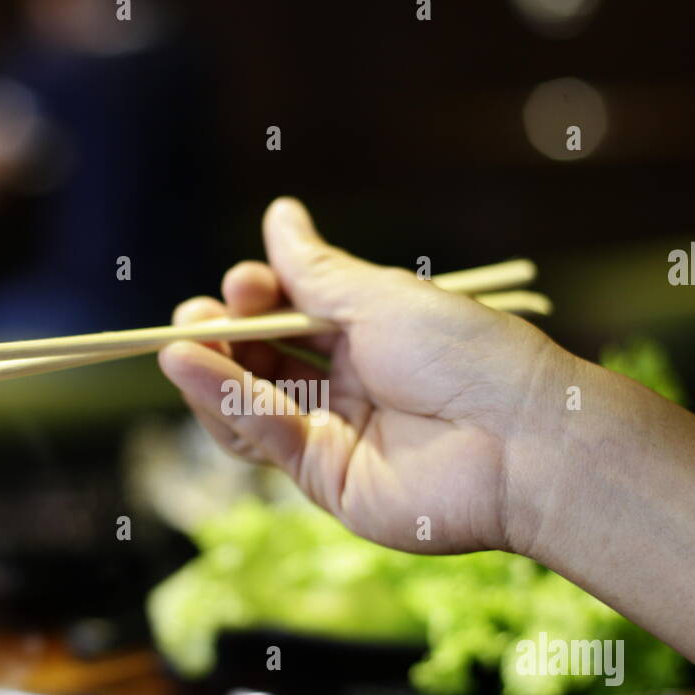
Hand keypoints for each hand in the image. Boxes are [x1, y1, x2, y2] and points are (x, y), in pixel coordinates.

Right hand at [158, 197, 570, 553]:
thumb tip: (279, 213)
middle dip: (224, 337)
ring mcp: (337, 436)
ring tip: (176, 342)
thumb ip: (316, 270)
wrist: (518, 438)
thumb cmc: (463, 353)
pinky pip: (266, 438)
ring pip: (254, 406)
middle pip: (265, 362)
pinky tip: (192, 368)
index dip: (259, 299)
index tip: (244, 282)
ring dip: (211, 374)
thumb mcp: (380, 299)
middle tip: (194, 315)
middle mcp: (350, 387)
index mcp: (370, 337)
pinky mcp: (327, 481)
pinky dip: (226, 404)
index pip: (291, 316)